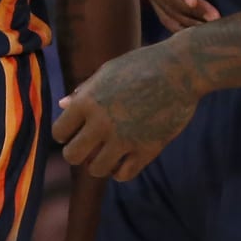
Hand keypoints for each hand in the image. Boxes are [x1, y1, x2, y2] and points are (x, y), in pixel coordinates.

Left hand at [53, 40, 198, 179]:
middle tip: (88, 147)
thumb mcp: (108, 71)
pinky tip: (124, 159)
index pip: (59, 132)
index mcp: (88, 101)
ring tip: (107, 153)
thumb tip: (62, 105)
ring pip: (96, 170)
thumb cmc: (142, 65)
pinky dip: (120, 171)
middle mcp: (102, 122)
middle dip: (77, 154)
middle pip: (72, 156)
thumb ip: (84, 91)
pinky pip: (124, 175)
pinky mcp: (148, 149)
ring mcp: (125, 138)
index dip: (65, 134)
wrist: (181, 70)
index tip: (75, 131)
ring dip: (98, 164)